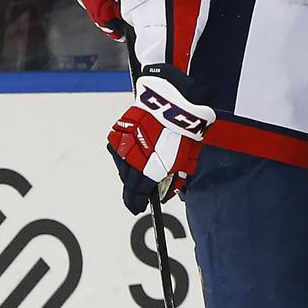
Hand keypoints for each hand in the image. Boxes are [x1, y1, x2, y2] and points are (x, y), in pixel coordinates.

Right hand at [107, 65, 212, 213]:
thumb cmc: (185, 130)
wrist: (173, 100)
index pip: (136, 194)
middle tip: (139, 192)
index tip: (137, 208)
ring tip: (141, 169)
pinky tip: (137, 150)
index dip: (135, 203)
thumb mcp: (188, 158)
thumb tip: (174, 192)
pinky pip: (120, 148)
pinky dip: (126, 152)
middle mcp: (132, 160)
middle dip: (134, 188)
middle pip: (128, 181)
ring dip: (130, 169)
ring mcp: (123, 145)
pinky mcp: (119, 131)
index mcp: (149, 170)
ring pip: (123, 165)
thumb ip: (177, 178)